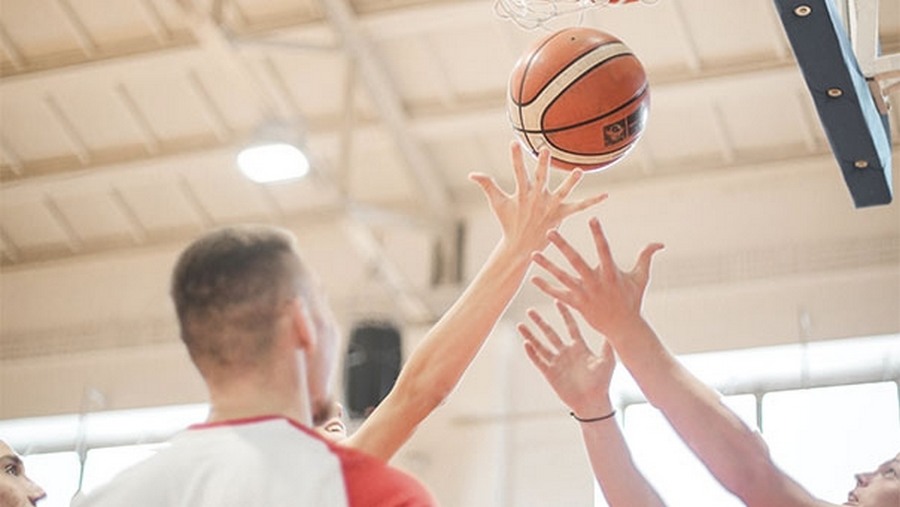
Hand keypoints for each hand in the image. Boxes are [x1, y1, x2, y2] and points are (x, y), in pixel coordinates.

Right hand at [469, 142, 606, 253]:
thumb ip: (486, 185)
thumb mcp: (497, 203)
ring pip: (562, 192)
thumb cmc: (508, 222)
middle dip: (543, 165)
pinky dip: (592, 201)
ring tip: (579, 171)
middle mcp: (537, 199)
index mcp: (522, 194)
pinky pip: (579, 207)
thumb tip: (471, 174)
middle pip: (541, 178)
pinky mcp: (561, 216)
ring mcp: (550, 207)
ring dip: (571, 182)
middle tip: (546, 150)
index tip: (514, 143)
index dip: (515, 158)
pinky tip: (606, 195)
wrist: (520, 247)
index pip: (517, 172)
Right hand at [518, 301, 615, 416]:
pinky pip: (539, 361)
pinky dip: (532, 353)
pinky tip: (525, 343)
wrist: (593, 402)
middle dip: (540, 322)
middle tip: (530, 310)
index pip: (570, 326)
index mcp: (579, 347)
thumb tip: (613, 325)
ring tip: (520, 324)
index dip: (564, 314)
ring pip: (540, 345)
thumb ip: (607, 344)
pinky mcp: (550, 373)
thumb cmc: (602, 382)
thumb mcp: (607, 360)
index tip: (557, 300)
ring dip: (530, 335)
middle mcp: (566, 352)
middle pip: (550, 333)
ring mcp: (557, 363)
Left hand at [531, 217, 663, 337]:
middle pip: (575, 261)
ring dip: (547, 265)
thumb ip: (646, 257)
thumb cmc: (632, 300)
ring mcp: (584, 294)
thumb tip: (659, 243)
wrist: (623, 327)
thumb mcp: (641, 278)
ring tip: (533, 253)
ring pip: (562, 276)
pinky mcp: (577, 304)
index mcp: (611, 273)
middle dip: (562, 246)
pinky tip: (533, 278)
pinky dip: (546, 287)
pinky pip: (559, 294)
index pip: (604, 249)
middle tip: (550, 232)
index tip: (592, 218)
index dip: (598, 234)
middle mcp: (595, 282)